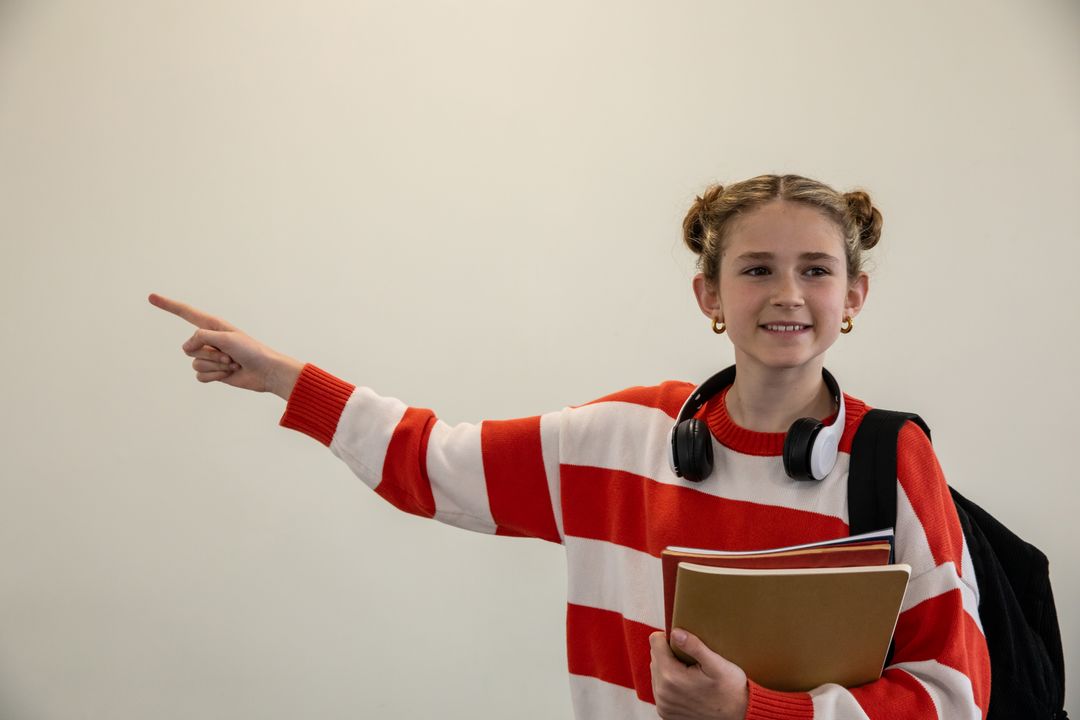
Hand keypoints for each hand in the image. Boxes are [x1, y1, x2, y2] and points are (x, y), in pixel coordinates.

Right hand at [148, 293, 302, 398]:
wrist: (266, 371)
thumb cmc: (251, 351)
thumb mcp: (226, 338)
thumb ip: (201, 337)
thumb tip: (186, 348)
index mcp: (213, 325)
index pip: (186, 313)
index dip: (168, 305)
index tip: (151, 297)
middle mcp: (209, 339)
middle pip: (189, 347)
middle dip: (209, 354)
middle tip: (230, 355)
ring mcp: (210, 356)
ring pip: (195, 363)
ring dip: (215, 366)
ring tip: (232, 364)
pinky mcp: (213, 372)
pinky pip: (200, 376)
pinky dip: (214, 377)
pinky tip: (229, 374)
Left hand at [649, 629, 748, 719]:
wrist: (738, 716)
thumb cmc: (731, 689)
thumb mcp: (717, 664)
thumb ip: (695, 646)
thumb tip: (676, 632)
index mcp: (672, 677)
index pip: (655, 642)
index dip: (669, 637)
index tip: (684, 642)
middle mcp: (663, 693)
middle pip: (654, 657)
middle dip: (669, 652)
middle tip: (691, 659)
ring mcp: (663, 705)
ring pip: (656, 672)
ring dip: (667, 667)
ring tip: (689, 671)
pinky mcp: (665, 712)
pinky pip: (659, 688)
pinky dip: (669, 683)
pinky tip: (686, 684)